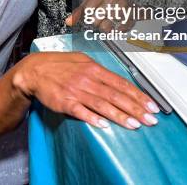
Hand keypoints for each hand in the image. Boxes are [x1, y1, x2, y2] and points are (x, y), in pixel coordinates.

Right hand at [15, 52, 159, 129]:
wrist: (34, 70)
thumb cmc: (59, 65)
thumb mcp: (82, 60)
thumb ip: (100, 71)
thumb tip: (118, 81)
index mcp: (93, 68)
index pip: (121, 83)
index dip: (138, 95)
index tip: (151, 105)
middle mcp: (87, 79)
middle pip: (116, 95)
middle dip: (135, 108)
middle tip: (150, 119)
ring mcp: (76, 91)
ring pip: (102, 104)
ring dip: (119, 115)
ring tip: (134, 124)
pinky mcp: (64, 102)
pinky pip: (80, 111)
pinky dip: (92, 118)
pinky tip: (104, 125)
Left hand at [66, 0, 133, 32]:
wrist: (126, 3)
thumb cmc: (105, 4)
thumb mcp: (90, 3)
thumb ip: (78, 13)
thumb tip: (68, 21)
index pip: (88, 9)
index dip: (87, 16)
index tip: (89, 16)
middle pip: (96, 19)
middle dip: (96, 23)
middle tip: (99, 20)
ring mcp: (124, 5)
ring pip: (107, 26)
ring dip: (106, 28)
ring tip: (107, 23)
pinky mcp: (132, 15)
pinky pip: (120, 29)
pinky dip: (117, 30)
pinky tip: (116, 26)